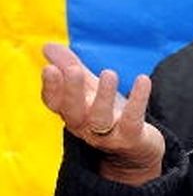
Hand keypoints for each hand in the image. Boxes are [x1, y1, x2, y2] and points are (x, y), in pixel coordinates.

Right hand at [40, 43, 164, 185]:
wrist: (136, 150)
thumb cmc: (107, 114)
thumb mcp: (88, 90)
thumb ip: (69, 67)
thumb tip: (47, 45)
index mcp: (72, 113)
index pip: (55, 103)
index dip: (51, 88)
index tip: (50, 68)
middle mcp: (85, 126)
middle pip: (73, 111)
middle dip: (72, 90)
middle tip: (73, 69)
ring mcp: (107, 135)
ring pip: (100, 119)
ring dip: (104, 96)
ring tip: (109, 73)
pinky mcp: (131, 138)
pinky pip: (133, 120)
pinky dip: (138, 100)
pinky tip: (143, 80)